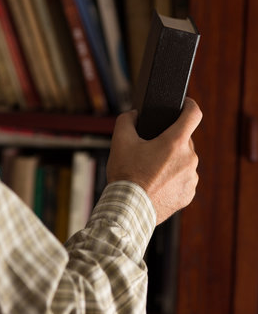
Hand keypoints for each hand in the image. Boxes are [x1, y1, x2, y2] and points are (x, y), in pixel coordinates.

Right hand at [106, 98, 202, 224]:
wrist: (128, 209)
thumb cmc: (126, 175)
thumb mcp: (120, 142)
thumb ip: (126, 120)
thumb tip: (133, 115)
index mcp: (175, 143)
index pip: (194, 114)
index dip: (190, 105)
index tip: (186, 104)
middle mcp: (189, 159)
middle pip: (183, 140)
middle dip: (169, 141)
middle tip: (150, 150)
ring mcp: (190, 178)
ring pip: (184, 161)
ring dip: (172, 161)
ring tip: (151, 171)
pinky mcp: (188, 194)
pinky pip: (184, 180)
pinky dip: (173, 178)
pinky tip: (157, 184)